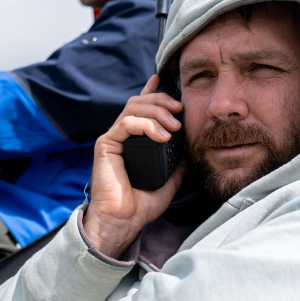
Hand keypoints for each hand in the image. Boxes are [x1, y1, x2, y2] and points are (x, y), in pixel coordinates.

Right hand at [82, 74, 186, 256]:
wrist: (123, 221)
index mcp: (135, 141)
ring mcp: (113, 138)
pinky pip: (126, 123)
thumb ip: (178, 164)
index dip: (152, 92)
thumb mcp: (169, 181)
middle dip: (162, 101)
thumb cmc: (141, 205)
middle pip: (140, 102)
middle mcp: (123, 136)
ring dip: (157, 111)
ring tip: (174, 126)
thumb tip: (193, 151)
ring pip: (134, 107)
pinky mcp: (106, 144)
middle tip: (180, 110)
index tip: (164, 79)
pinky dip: (146, 124)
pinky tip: (162, 135)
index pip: (142, 109)